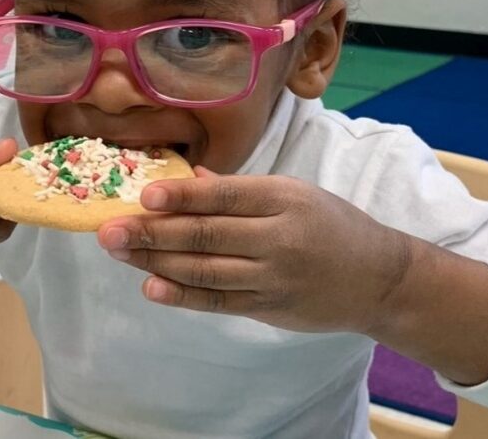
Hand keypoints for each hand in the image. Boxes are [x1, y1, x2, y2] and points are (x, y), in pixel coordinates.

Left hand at [97, 168, 414, 333]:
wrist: (377, 278)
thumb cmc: (330, 225)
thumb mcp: (295, 193)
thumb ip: (240, 190)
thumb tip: (189, 180)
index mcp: (284, 198)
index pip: (225, 197)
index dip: (183, 197)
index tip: (144, 195)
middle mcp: (278, 237)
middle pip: (207, 235)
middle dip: (154, 231)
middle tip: (110, 230)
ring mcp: (272, 277)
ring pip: (205, 270)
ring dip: (157, 261)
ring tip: (120, 252)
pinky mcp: (268, 308)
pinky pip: (217, 301)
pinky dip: (182, 295)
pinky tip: (152, 286)